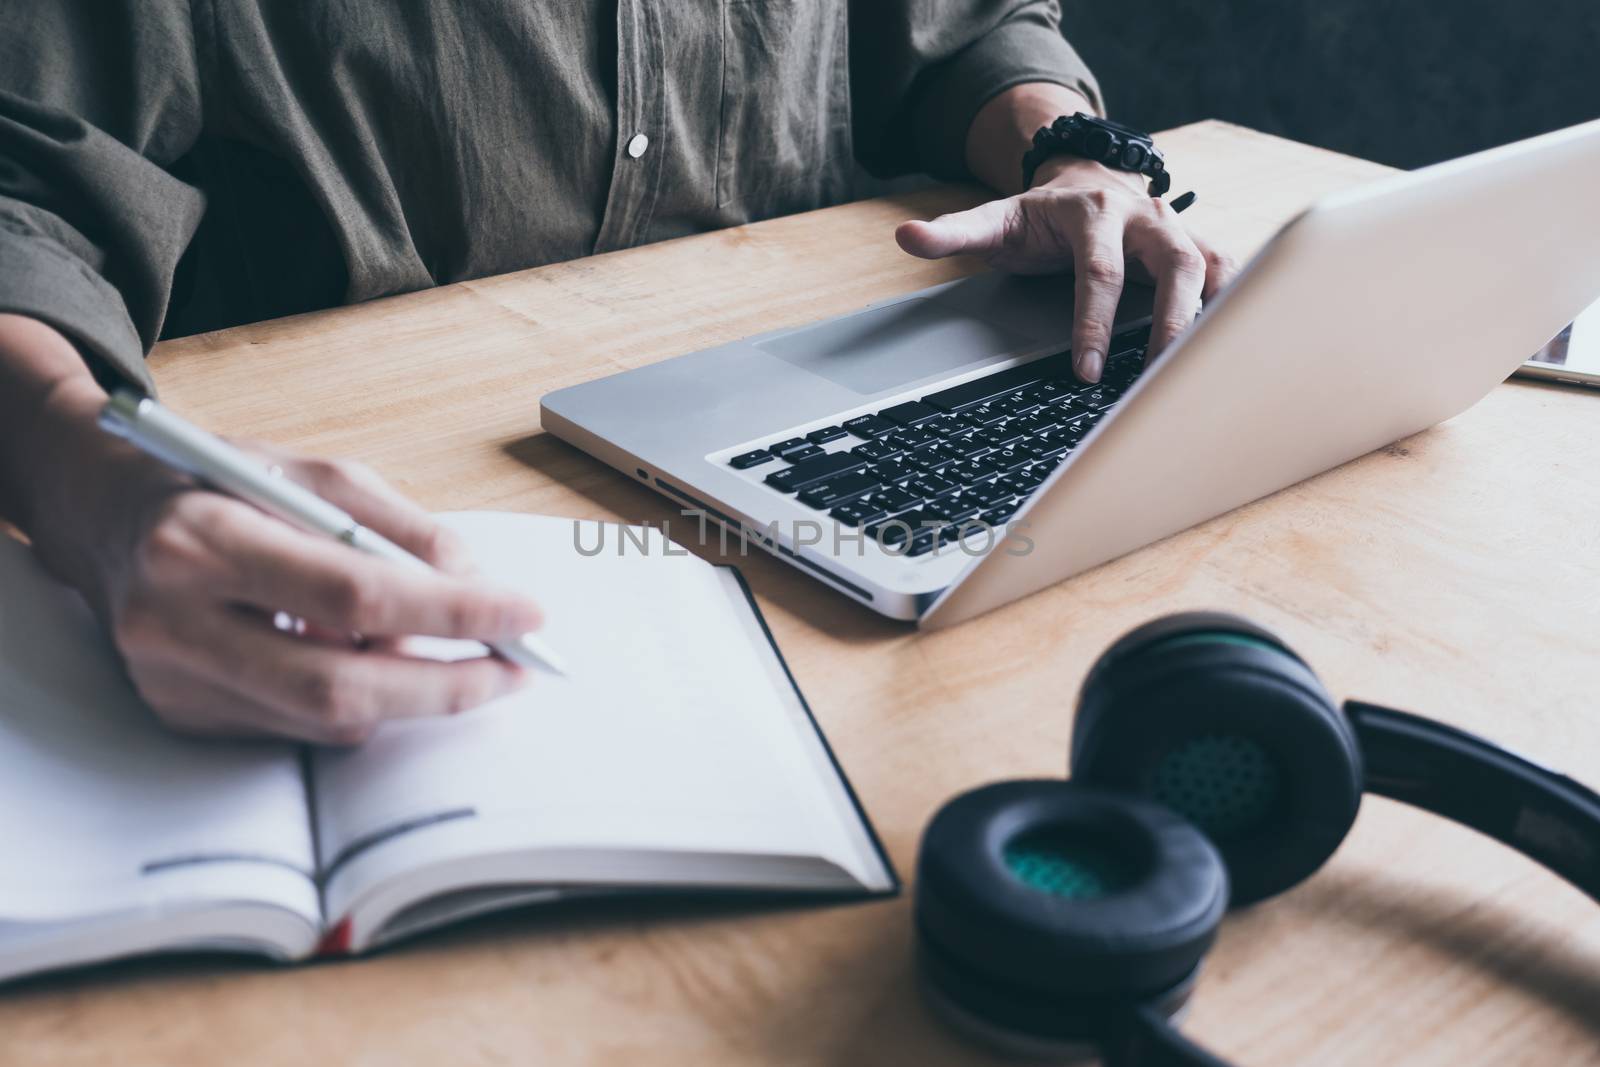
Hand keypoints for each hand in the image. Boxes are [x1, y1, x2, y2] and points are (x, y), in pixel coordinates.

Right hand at [22, 380, 541, 744]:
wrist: (100, 515)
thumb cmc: (214, 483)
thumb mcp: (307, 473)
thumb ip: (395, 524)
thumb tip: (475, 582)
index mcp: (203, 539)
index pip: (355, 593)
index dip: (453, 612)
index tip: (526, 616)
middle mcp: (174, 620)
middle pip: (341, 686)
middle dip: (447, 686)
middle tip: (515, 671)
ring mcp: (171, 680)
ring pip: (326, 720)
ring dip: (410, 695)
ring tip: (457, 656)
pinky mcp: (179, 715)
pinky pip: (298, 727)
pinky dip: (355, 701)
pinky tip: (371, 661)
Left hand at [895, 157, 1238, 381]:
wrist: (1087, 179)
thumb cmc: (1041, 216)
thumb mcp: (994, 221)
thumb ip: (952, 233)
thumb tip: (906, 237)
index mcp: (1094, 215)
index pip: (1100, 274)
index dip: (1095, 325)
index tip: (1087, 372)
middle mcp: (1146, 218)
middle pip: (1177, 265)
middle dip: (1174, 322)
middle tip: (1163, 377)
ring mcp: (1180, 231)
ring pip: (1214, 267)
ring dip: (1218, 317)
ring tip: (1213, 371)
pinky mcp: (1202, 248)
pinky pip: (1231, 275)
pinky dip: (1239, 309)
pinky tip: (1238, 352)